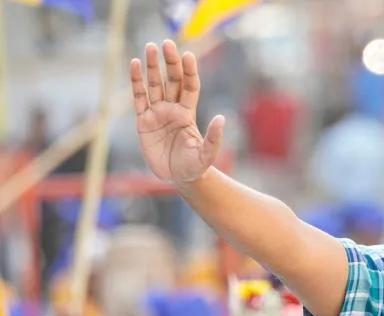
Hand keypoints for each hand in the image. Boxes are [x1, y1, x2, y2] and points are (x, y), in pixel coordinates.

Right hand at [130, 40, 224, 183]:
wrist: (178, 178)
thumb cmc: (195, 166)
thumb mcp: (207, 154)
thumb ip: (214, 138)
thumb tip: (222, 118)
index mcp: (188, 114)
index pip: (189, 86)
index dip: (188, 71)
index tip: (188, 55)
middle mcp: (173, 109)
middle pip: (171, 80)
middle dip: (169, 62)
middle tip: (167, 43)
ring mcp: (157, 113)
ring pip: (154, 84)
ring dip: (151, 66)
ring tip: (149, 47)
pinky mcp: (143, 121)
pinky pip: (139, 97)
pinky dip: (136, 81)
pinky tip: (134, 64)